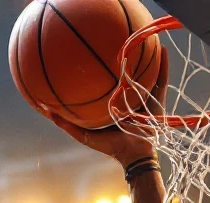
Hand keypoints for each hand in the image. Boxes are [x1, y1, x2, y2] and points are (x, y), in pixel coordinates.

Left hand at [45, 46, 168, 166]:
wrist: (133, 154)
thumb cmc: (110, 147)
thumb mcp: (84, 135)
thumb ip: (67, 124)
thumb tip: (46, 112)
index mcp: (114, 106)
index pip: (109, 86)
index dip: (103, 72)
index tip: (95, 56)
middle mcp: (130, 100)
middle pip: (128, 77)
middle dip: (125, 61)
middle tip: (120, 43)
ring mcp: (144, 100)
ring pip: (146, 75)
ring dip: (147, 59)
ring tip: (144, 40)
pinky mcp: (157, 102)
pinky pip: (161, 81)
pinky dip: (163, 67)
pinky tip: (163, 51)